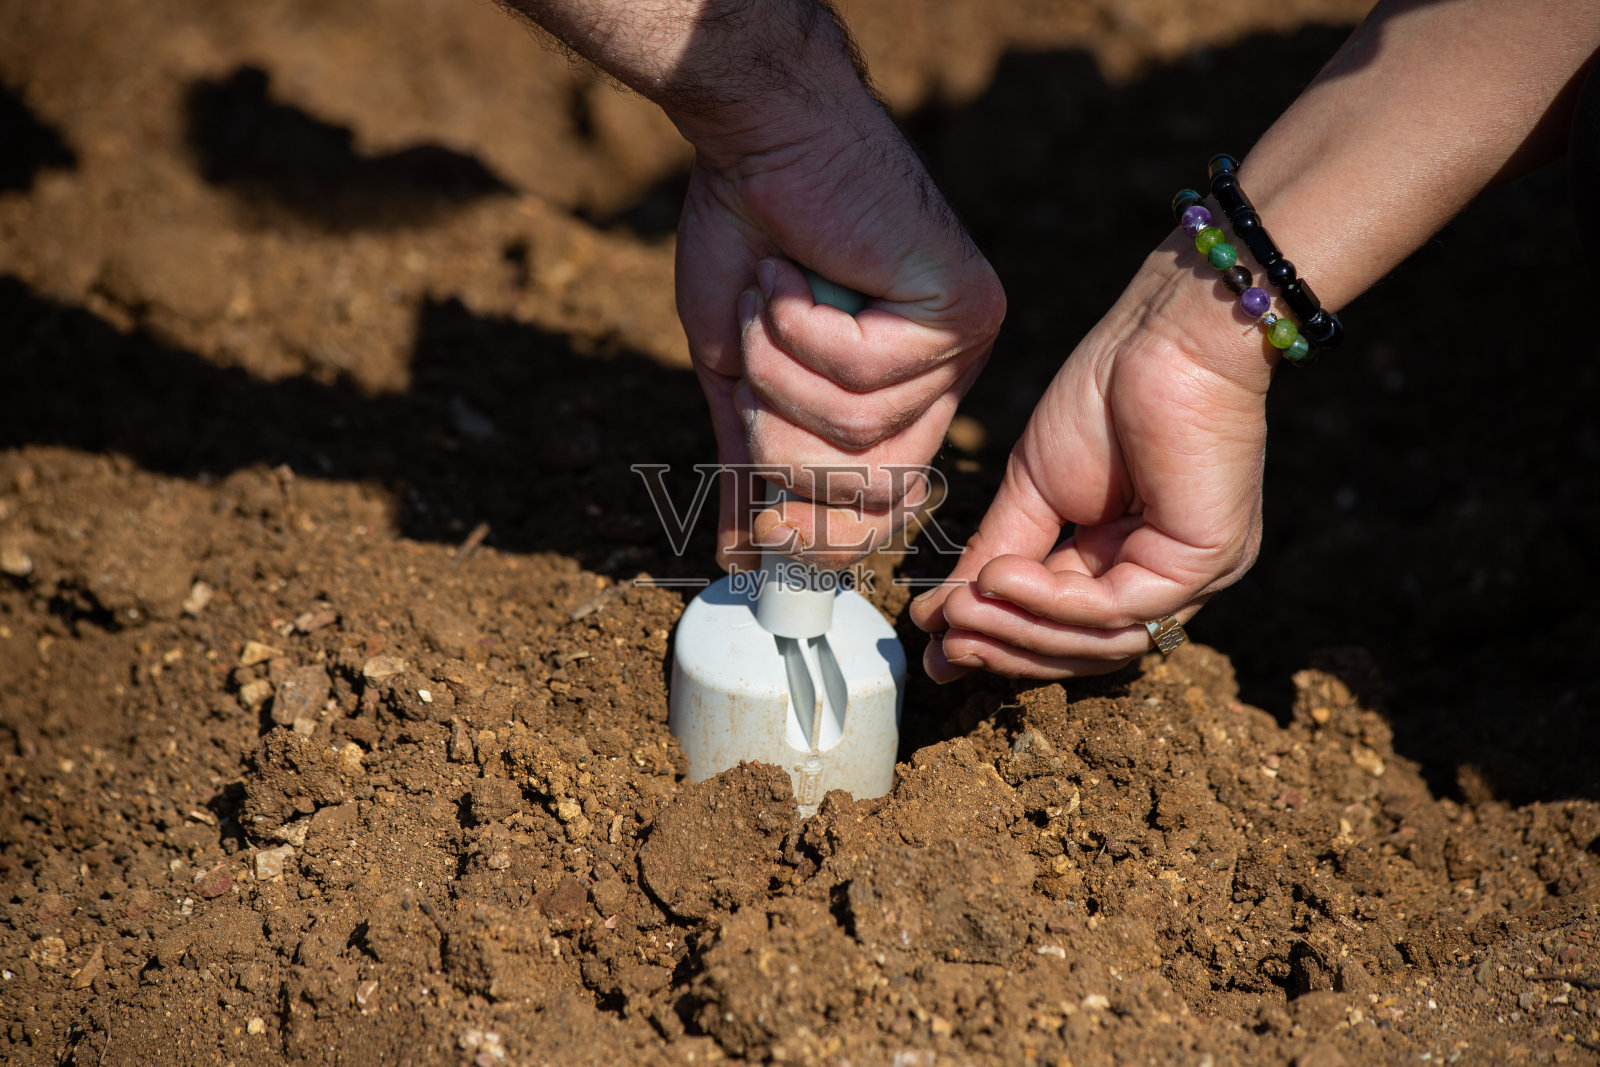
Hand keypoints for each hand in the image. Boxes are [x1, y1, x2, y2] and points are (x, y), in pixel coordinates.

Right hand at [674, 102, 1003, 570]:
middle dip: (783, 441)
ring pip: (859, 430)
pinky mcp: (959, 308)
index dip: (820, 529)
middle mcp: (948, 376)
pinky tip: (797, 272)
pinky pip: (866, 374)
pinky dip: (803, 329)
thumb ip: (750, 461)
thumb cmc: (751, 236)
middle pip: (869, 484)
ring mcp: (962, 344)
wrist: (761, 137)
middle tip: (749, 372)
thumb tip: (738, 556)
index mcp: (905, 394)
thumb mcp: (739, 369)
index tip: (768, 538)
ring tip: (772, 295)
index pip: (881, 505)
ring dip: (782, 367)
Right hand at [909, 238, 1271, 679]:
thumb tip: (937, 621)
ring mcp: (1191, 577)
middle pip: (1081, 650)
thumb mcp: (1033, 490)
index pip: (1065, 629)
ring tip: (960, 606)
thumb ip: (995, 557)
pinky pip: (1117, 607)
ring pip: (1099, 641)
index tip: (936, 645)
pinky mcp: (1203, 562)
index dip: (1001, 641)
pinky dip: (1051, 601)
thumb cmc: (1106, 394)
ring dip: (1018, 629)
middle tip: (943, 639)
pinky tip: (1001, 576)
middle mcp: (1167, 581)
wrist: (1167, 335)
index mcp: (1130, 561)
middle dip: (1005, 647)